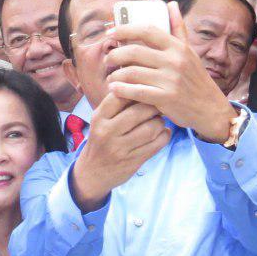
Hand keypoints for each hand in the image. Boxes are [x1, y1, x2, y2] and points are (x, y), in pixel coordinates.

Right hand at [70, 93, 170, 211]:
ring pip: (151, 128)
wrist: (92, 173)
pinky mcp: (133, 161)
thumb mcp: (100, 121)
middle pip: (139, 111)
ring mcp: (120, 148)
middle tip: (158, 106)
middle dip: (153, 106)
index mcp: (99, 117)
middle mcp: (107, 132)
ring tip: (159, 121)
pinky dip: (164, 136)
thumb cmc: (100, 140)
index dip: (137, 90)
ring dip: (160, 122)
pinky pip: (156, 145)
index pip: (121, 95)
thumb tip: (142, 83)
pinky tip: (163, 133)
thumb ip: (117, 104)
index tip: (145, 90)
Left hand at [104, 1, 236, 141]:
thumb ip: (178, 28)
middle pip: (134, 52)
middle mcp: (174, 61)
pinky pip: (137, 92)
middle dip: (115, 55)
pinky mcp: (166, 98)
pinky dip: (121, 90)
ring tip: (111, 78)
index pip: (147, 30)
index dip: (124, 29)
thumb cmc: (195, 78)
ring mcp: (170, 80)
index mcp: (177, 47)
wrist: (210, 108)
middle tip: (108, 59)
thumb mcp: (190, 51)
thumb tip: (171, 4)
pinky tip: (114, 89)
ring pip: (132, 72)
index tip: (110, 33)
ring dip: (115, 75)